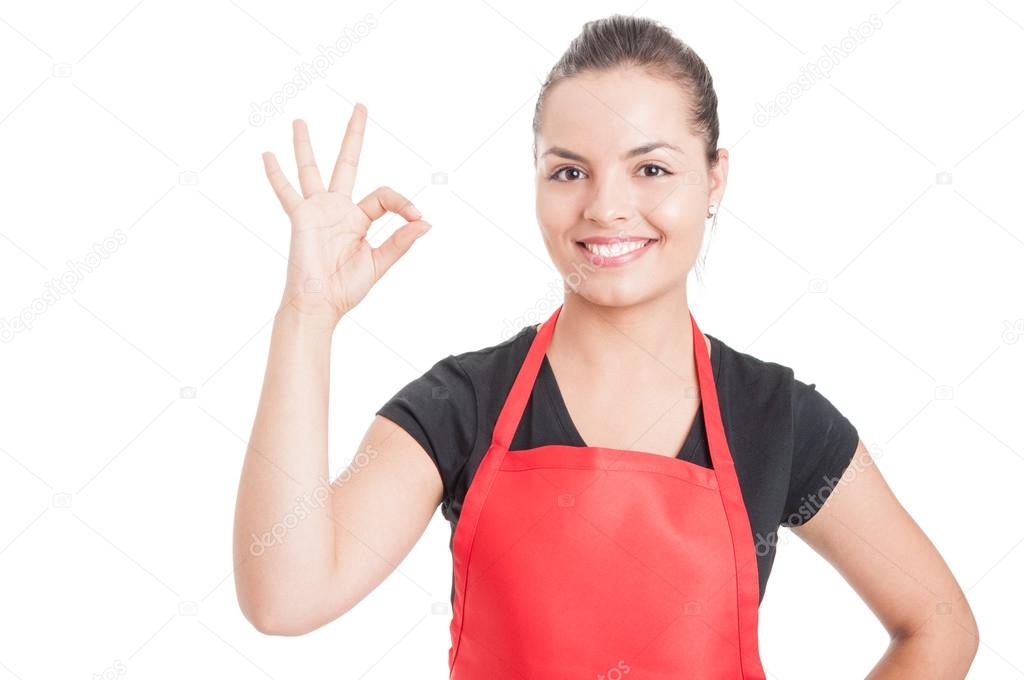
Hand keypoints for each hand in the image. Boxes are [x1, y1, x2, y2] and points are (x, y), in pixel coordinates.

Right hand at [262, 103, 430, 327]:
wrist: (319, 303)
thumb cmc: (346, 288)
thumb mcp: (379, 263)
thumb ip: (400, 242)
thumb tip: (427, 223)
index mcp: (360, 219)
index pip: (384, 195)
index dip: (403, 202)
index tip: (417, 217)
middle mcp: (338, 209)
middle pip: (347, 162)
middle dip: (353, 135)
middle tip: (360, 106)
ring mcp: (317, 210)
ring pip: (311, 169)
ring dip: (305, 145)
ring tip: (300, 120)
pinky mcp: (299, 217)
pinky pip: (286, 192)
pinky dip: (276, 175)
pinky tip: (267, 154)